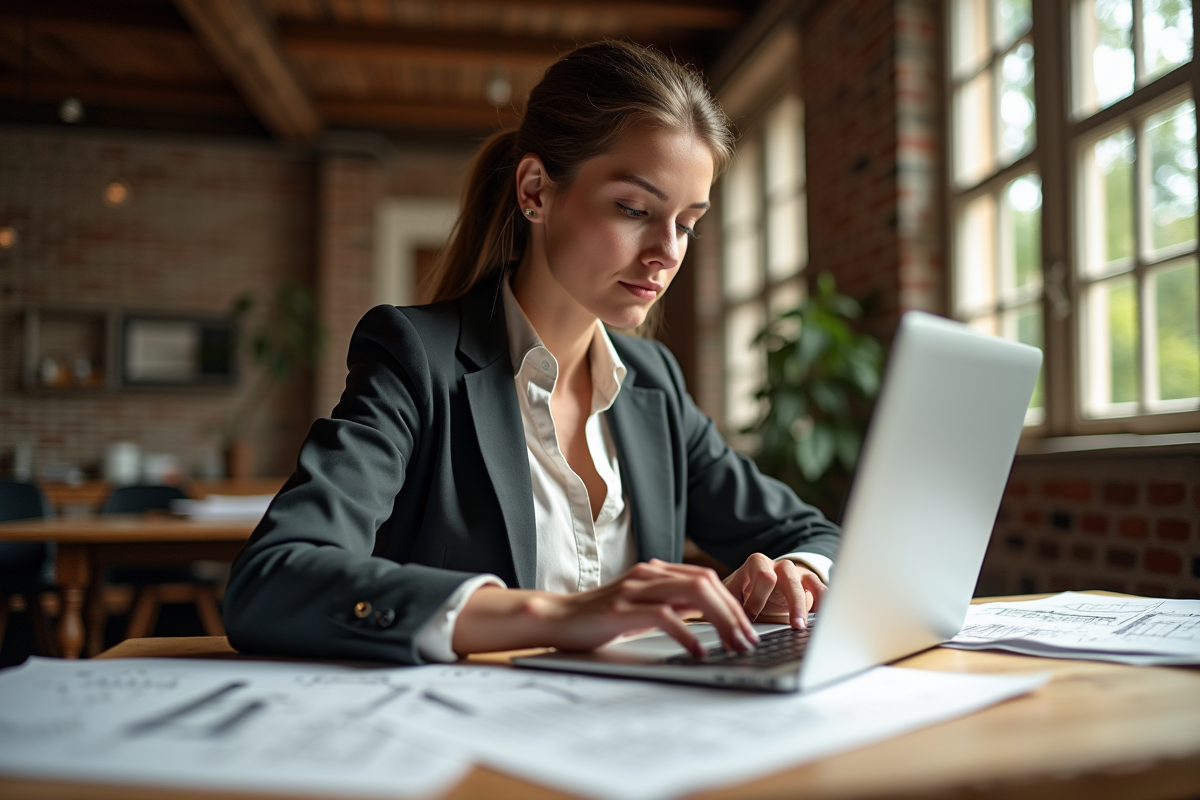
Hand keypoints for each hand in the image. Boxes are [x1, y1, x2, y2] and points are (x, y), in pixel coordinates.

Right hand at [452, 559, 758, 658]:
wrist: (556, 618)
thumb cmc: (599, 618)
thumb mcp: (641, 608)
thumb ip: (671, 605)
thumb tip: (709, 617)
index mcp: (656, 572)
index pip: (707, 579)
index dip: (733, 603)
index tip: (747, 629)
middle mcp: (649, 574)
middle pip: (707, 582)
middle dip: (734, 612)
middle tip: (748, 641)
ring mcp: (635, 589)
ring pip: (694, 593)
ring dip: (721, 621)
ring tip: (732, 645)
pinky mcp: (622, 609)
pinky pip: (665, 616)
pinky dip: (688, 634)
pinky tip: (698, 651)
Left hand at [723, 553, 826, 628]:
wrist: (759, 581)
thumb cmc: (743, 589)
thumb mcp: (732, 592)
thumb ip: (729, 605)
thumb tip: (725, 628)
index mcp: (757, 563)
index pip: (763, 576)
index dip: (758, 600)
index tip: (751, 620)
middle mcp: (779, 565)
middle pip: (789, 577)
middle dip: (793, 604)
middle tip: (795, 626)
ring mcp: (797, 573)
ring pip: (808, 584)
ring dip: (811, 606)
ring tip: (811, 626)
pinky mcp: (809, 584)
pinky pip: (821, 589)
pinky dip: (824, 603)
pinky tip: (823, 620)